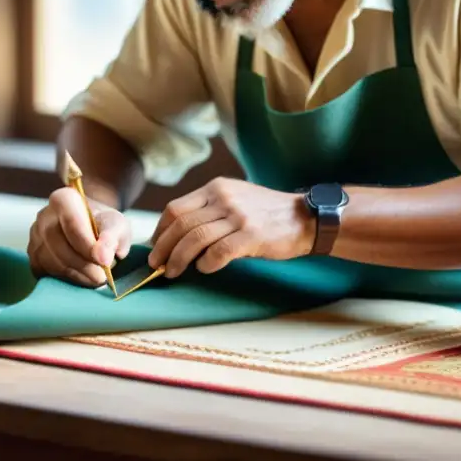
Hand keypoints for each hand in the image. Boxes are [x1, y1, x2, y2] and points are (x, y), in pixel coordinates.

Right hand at [28, 187, 131, 286]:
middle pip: (60, 245)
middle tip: (102, 277)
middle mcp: (44, 215)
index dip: (88, 247)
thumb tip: (103, 257)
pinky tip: (81, 275)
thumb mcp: (116, 224)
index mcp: (64, 199)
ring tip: (94, 277)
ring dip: (76, 274)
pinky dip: (64, 278)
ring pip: (51, 261)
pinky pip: (44, 271)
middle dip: (83, 265)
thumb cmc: (103, 224)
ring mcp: (35, 235)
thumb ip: (112, 237)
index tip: (104, 262)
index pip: (72, 225)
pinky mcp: (32, 254)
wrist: (90, 226)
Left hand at [147, 177, 314, 277]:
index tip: (155, 246)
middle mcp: (224, 198)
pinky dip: (206, 263)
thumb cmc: (266, 213)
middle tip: (156, 265)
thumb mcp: (235, 198)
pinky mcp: (251, 235)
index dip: (160, 230)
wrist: (304, 217)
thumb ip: (209, 209)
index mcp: (216, 188)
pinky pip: (218, 252)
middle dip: (163, 247)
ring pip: (194, 239)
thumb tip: (177, 234)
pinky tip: (204, 269)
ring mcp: (238, 216)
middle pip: (180, 224)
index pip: (175, 208)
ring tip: (172, 272)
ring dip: (178, 259)